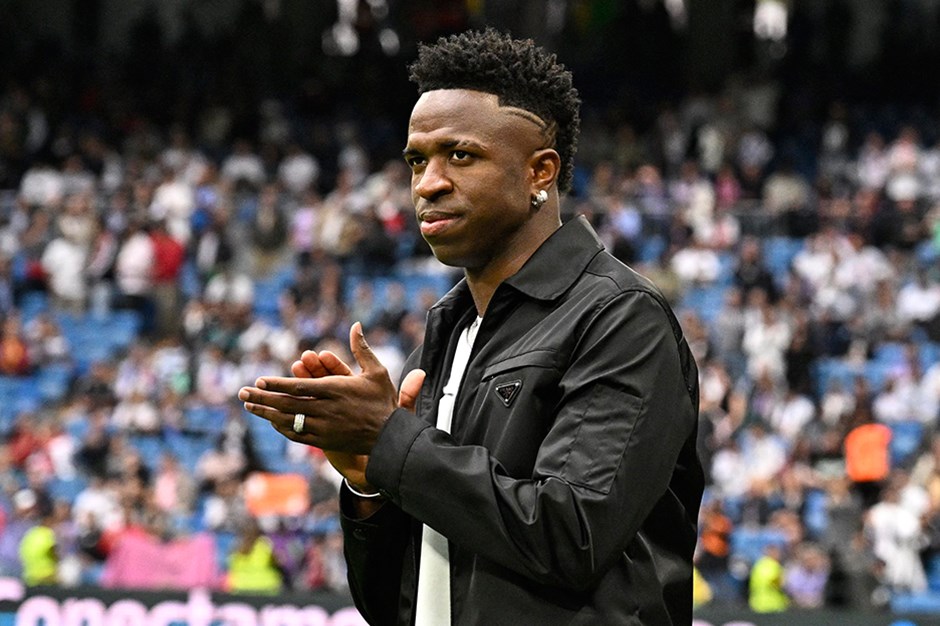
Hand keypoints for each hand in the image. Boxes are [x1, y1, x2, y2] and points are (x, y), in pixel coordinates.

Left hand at [239, 322, 424, 468]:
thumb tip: (356, 325)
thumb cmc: (383, 401)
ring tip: (248, 405)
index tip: (259, 380)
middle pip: (287, 404)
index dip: (277, 384)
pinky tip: (270, 420)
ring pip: (288, 420)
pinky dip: (281, 427)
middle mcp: (326, 410)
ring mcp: (324, 427)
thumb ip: (362, 349)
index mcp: (336, 390)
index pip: (299, 387)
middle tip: (241, 392)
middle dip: (262, 398)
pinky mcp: (324, 441)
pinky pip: (296, 434)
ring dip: (266, 413)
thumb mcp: (377, 372)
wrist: (390, 437)